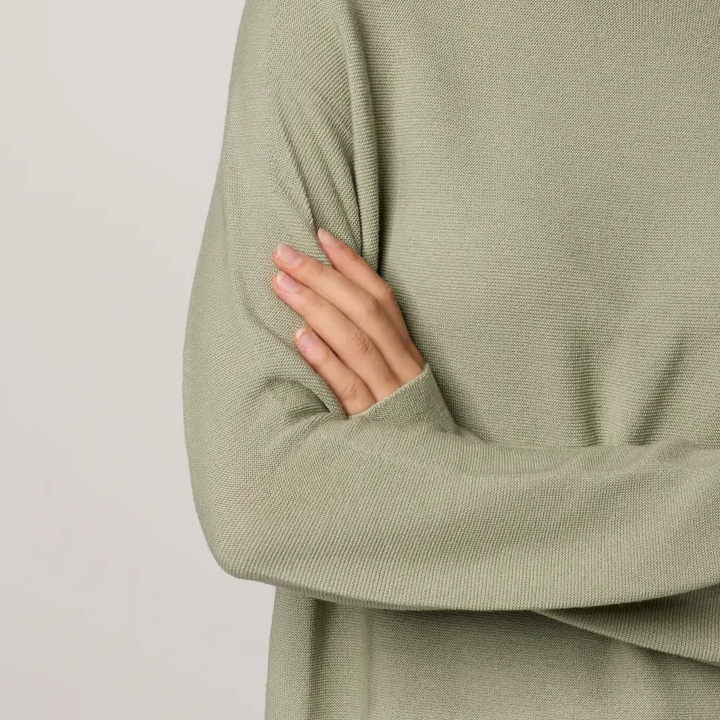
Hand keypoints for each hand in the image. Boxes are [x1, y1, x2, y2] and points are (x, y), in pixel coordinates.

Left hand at [270, 228, 425, 414]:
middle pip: (365, 311)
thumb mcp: (399, 387)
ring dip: (316, 307)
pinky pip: (350, 386)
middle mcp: (404, 369)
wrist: (437, 485)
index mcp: (410, 355)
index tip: (321, 234)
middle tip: (284, 252)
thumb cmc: (407, 432)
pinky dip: (326, 358)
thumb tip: (333, 317)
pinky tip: (300, 337)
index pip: (382, 297)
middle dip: (323, 276)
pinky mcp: (375, 425)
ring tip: (282, 284)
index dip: (352, 264)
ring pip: (355, 341)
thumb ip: (376, 355)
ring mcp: (391, 395)